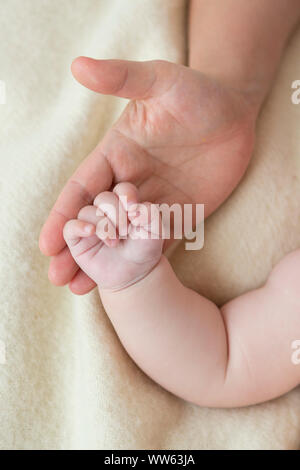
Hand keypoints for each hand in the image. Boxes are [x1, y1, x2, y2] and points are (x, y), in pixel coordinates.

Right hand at [39, 57, 256, 293]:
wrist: (235, 111)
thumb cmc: (196, 91)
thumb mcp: (159, 80)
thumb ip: (122, 78)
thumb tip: (77, 65)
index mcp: (117, 153)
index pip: (83, 188)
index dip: (65, 215)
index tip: (47, 243)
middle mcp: (130, 182)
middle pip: (97, 220)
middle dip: (76, 248)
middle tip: (57, 278)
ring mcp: (155, 202)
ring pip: (123, 237)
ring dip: (103, 262)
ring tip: (80, 289)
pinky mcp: (180, 215)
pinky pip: (158, 242)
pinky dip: (140, 263)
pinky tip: (125, 283)